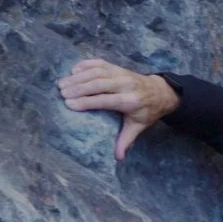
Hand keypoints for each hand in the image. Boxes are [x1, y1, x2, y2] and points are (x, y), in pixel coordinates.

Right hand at [56, 58, 179, 160]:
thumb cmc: (147, 111)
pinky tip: (73, 70)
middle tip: (62, 93)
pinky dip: (86, 65)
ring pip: (97, 72)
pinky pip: (100, 63)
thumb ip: (126, 140)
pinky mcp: (118, 67)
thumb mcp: (138, 126)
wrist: (161, 92)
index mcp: (130, 101)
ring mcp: (121, 73)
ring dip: (78, 77)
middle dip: (78, 88)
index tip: (69, 104)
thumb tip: (118, 158)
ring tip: (62, 84)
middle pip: (98, 84)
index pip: (105, 100)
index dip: (86, 102)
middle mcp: (125, 84)